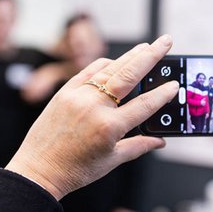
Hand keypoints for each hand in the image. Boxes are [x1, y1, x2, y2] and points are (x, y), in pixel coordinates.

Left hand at [6, 35, 178, 199]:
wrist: (38, 170)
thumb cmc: (75, 170)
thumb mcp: (112, 161)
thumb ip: (138, 146)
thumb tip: (160, 141)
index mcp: (109, 128)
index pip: (144, 105)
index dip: (162, 94)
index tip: (174, 84)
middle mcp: (94, 107)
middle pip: (129, 75)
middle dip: (150, 56)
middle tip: (166, 41)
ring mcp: (77, 96)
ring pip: (109, 69)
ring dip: (130, 56)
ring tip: (146, 47)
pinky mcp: (64, 92)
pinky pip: (88, 71)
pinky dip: (104, 64)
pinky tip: (117, 61)